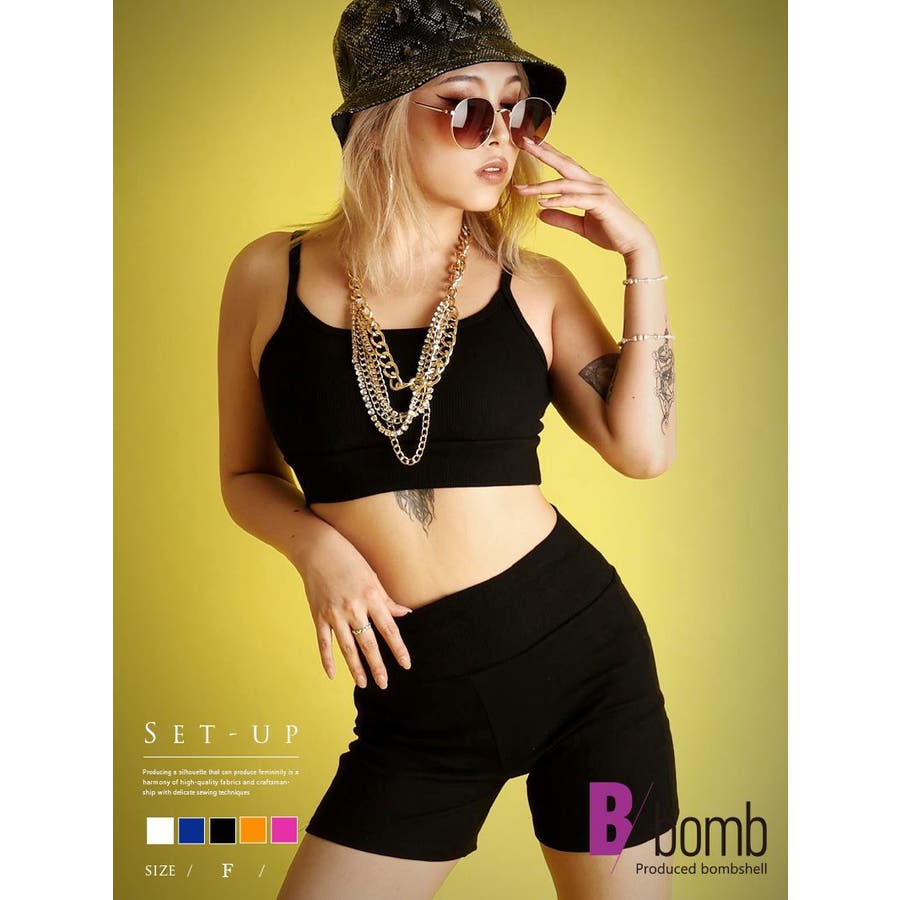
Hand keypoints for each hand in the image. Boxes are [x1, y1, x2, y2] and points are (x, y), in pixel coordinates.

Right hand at [294, 528, 413, 688]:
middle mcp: (354, 608)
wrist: (317, 549)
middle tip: (384, 684)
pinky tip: (333, 674)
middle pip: (368, 643)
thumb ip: (386, 599)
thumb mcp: (373, 576)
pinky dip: (328, 659)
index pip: (389, 629)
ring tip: (364, 683)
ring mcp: (334, 613)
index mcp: (371, 597)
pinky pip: (324, 642)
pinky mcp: (319, 615)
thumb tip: (404, 614)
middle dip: (377, 666)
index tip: (406, 665)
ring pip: (347, 647)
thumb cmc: (349, 558)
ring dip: (356, 668)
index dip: (398, 649)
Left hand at [514, 137, 656, 257]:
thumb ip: (562, 218)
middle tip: (525, 142)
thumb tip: (541, 213)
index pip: (565, 165)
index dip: (548, 153)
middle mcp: (593, 183)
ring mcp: (598, 191)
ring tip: (523, 190)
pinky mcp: (601, 203)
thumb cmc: (611, 233)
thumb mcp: (581, 226)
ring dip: (542, 187)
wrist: (634, 243)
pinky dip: (558, 200)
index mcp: (588, 185)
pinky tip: (543, 203)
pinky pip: (575, 199)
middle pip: (564, 163)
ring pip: (565, 184)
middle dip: (544, 152)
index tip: (530, 145)